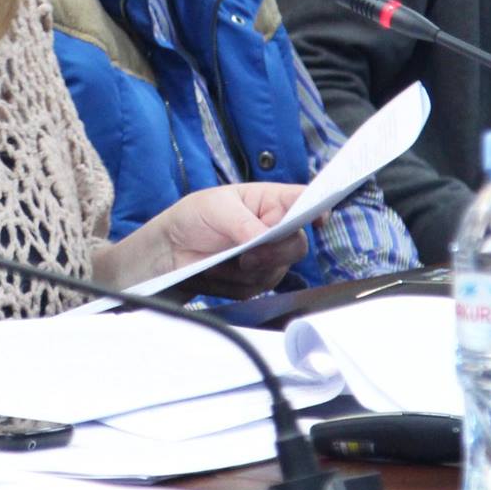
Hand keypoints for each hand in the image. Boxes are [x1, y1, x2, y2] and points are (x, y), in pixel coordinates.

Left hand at [152, 182, 310, 300]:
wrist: (171, 250)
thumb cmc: (194, 216)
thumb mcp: (216, 208)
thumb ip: (243, 223)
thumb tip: (263, 239)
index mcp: (270, 201)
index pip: (302, 201)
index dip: (317, 208)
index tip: (319, 217)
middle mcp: (275, 230)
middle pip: (296, 245)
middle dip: (273, 253)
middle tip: (247, 256)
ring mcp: (268, 257)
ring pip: (276, 271)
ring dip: (244, 270)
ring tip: (216, 261)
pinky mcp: (255, 281)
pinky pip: (256, 288)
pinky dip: (232, 282)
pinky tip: (214, 271)